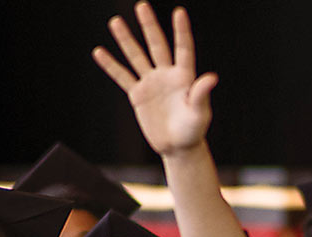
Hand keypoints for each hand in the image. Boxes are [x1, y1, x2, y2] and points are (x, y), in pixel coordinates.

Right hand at [93, 3, 215, 157]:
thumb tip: (211, 77)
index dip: (181, 31)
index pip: (182, 49)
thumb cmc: (193, 131)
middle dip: (149, 26)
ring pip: (136, 56)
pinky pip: (122, 77)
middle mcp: (166, 75)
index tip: (179, 12)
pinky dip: (111, 65)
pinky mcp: (138, 95)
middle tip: (141, 5)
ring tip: (116, 21)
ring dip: (126, 39)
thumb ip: (201, 94)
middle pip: (156, 45)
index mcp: (184, 77)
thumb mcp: (199, 113)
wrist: (178, 147)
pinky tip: (100, 52)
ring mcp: (151, 83)